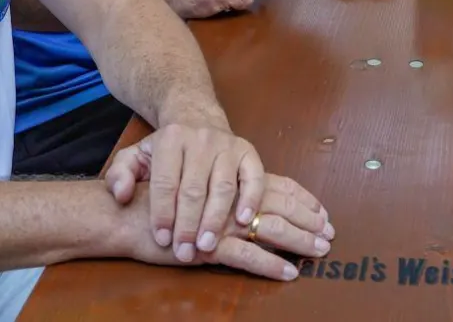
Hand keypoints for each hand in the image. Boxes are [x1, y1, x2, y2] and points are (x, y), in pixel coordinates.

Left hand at [104, 122, 266, 263]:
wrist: (196, 119)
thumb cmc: (165, 149)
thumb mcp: (135, 155)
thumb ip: (120, 174)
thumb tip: (122, 195)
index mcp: (170, 139)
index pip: (165, 182)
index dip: (163, 213)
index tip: (162, 239)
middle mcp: (200, 139)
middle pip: (193, 188)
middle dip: (188, 225)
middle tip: (184, 252)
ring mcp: (227, 145)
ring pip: (223, 187)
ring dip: (215, 220)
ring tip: (207, 246)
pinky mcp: (248, 152)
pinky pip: (254, 177)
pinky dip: (250, 199)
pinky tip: (242, 221)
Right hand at [108, 170, 334, 280]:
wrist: (123, 213)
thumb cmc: (156, 199)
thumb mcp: (192, 185)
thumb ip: (218, 190)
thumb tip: (249, 205)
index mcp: (229, 180)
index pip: (276, 185)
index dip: (301, 199)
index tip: (323, 212)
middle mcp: (230, 197)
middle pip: (280, 206)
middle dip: (308, 221)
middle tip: (330, 235)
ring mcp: (221, 221)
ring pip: (270, 229)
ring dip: (299, 241)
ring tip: (319, 251)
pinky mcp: (208, 246)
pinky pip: (247, 256)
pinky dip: (270, 265)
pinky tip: (288, 272)